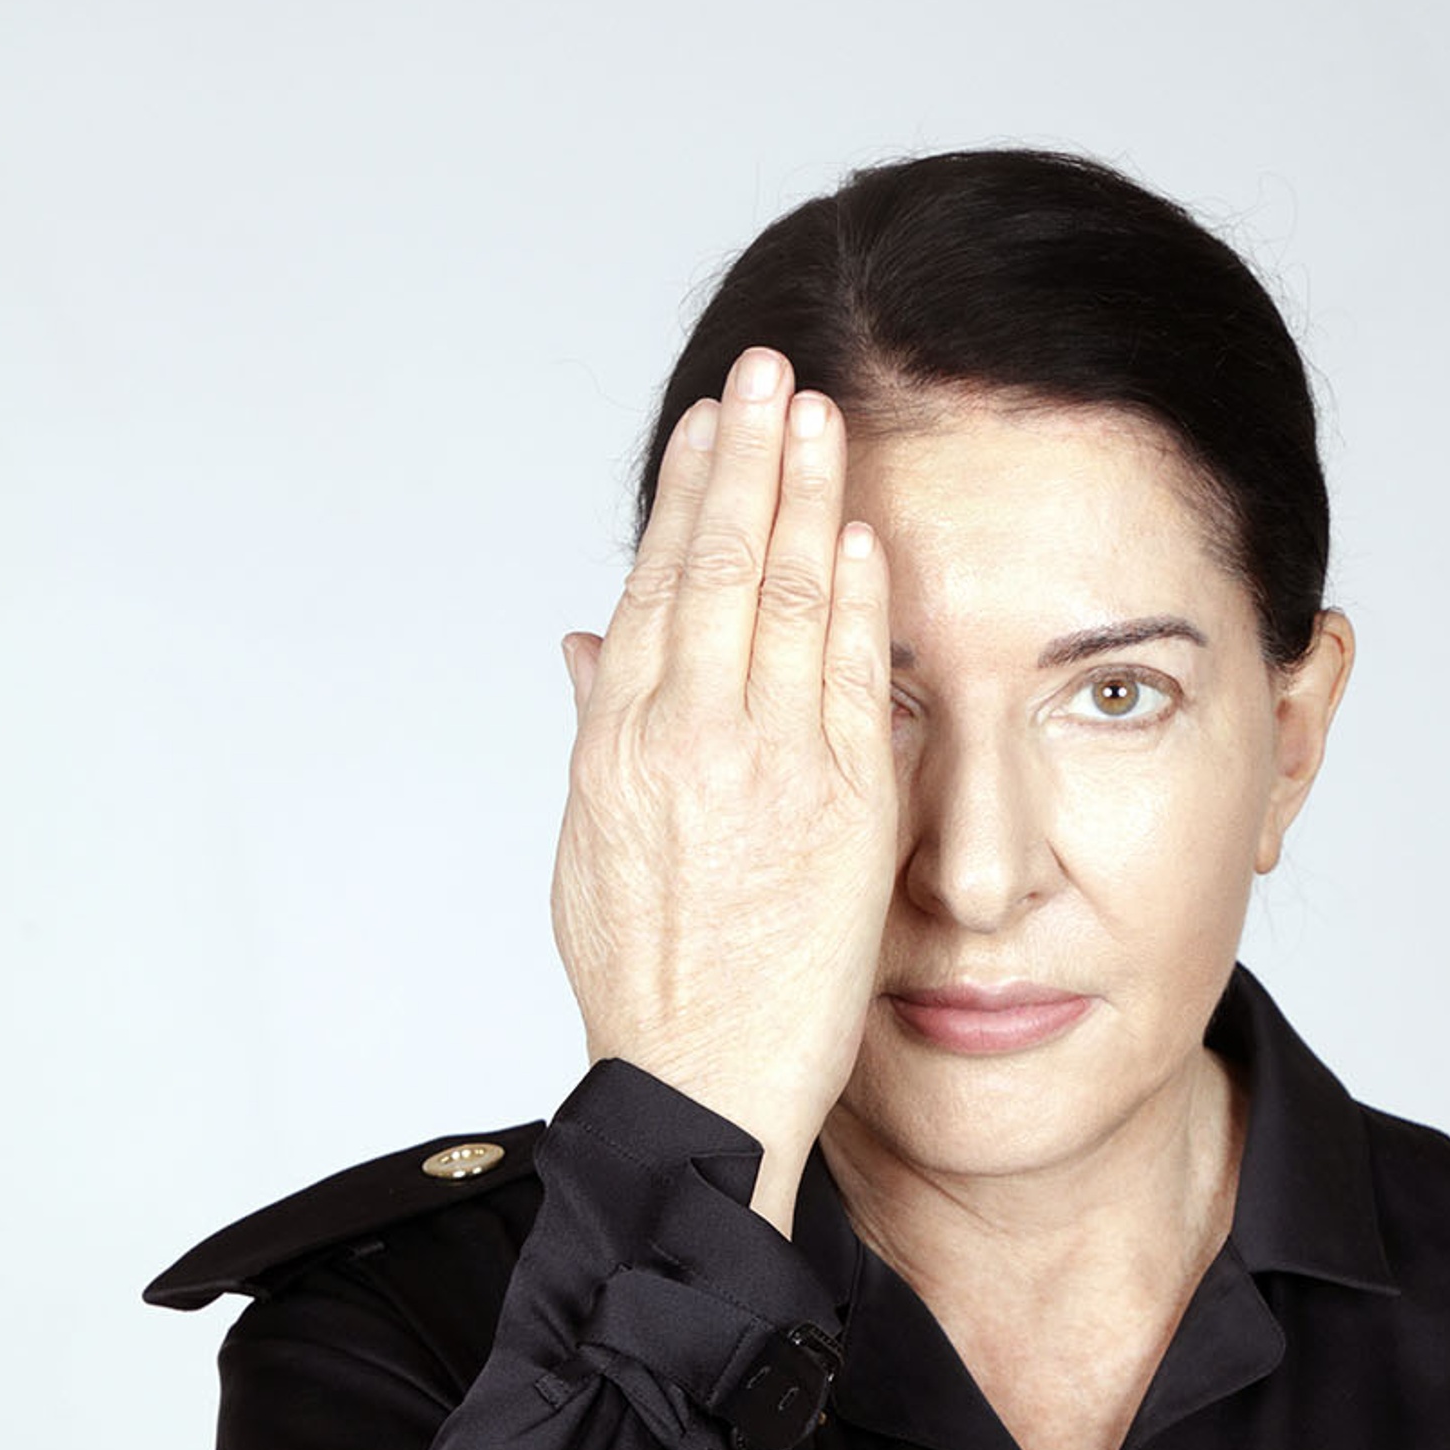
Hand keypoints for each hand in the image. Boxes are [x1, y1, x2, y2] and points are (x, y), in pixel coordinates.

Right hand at [552, 345, 896, 1202]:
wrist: (701, 1082)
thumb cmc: (649, 983)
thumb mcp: (589, 848)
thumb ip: (594, 731)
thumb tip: (586, 643)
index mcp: (619, 744)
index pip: (655, 586)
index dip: (687, 495)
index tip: (712, 426)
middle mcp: (686, 739)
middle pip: (717, 567)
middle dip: (747, 457)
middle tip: (771, 367)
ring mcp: (765, 767)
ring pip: (784, 600)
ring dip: (805, 495)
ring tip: (821, 412)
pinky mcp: (840, 807)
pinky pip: (850, 677)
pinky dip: (856, 595)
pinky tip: (864, 530)